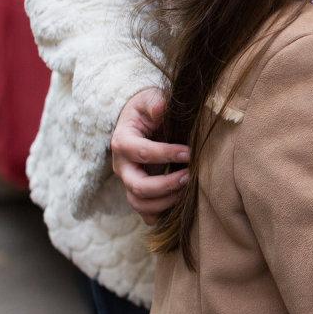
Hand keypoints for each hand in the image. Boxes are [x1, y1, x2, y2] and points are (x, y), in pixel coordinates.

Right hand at [112, 88, 190, 223]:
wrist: (141, 121)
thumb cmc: (148, 109)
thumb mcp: (150, 98)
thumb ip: (155, 103)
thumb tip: (161, 108)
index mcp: (122, 142)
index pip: (141, 152)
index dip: (166, 154)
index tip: (190, 152)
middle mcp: (122, 166)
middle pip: (138, 186)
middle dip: (167, 185)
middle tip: (190, 176)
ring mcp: (128, 182)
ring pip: (140, 204)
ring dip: (166, 202)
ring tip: (188, 189)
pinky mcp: (138, 192)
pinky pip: (145, 213)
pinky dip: (161, 214)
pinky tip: (180, 205)